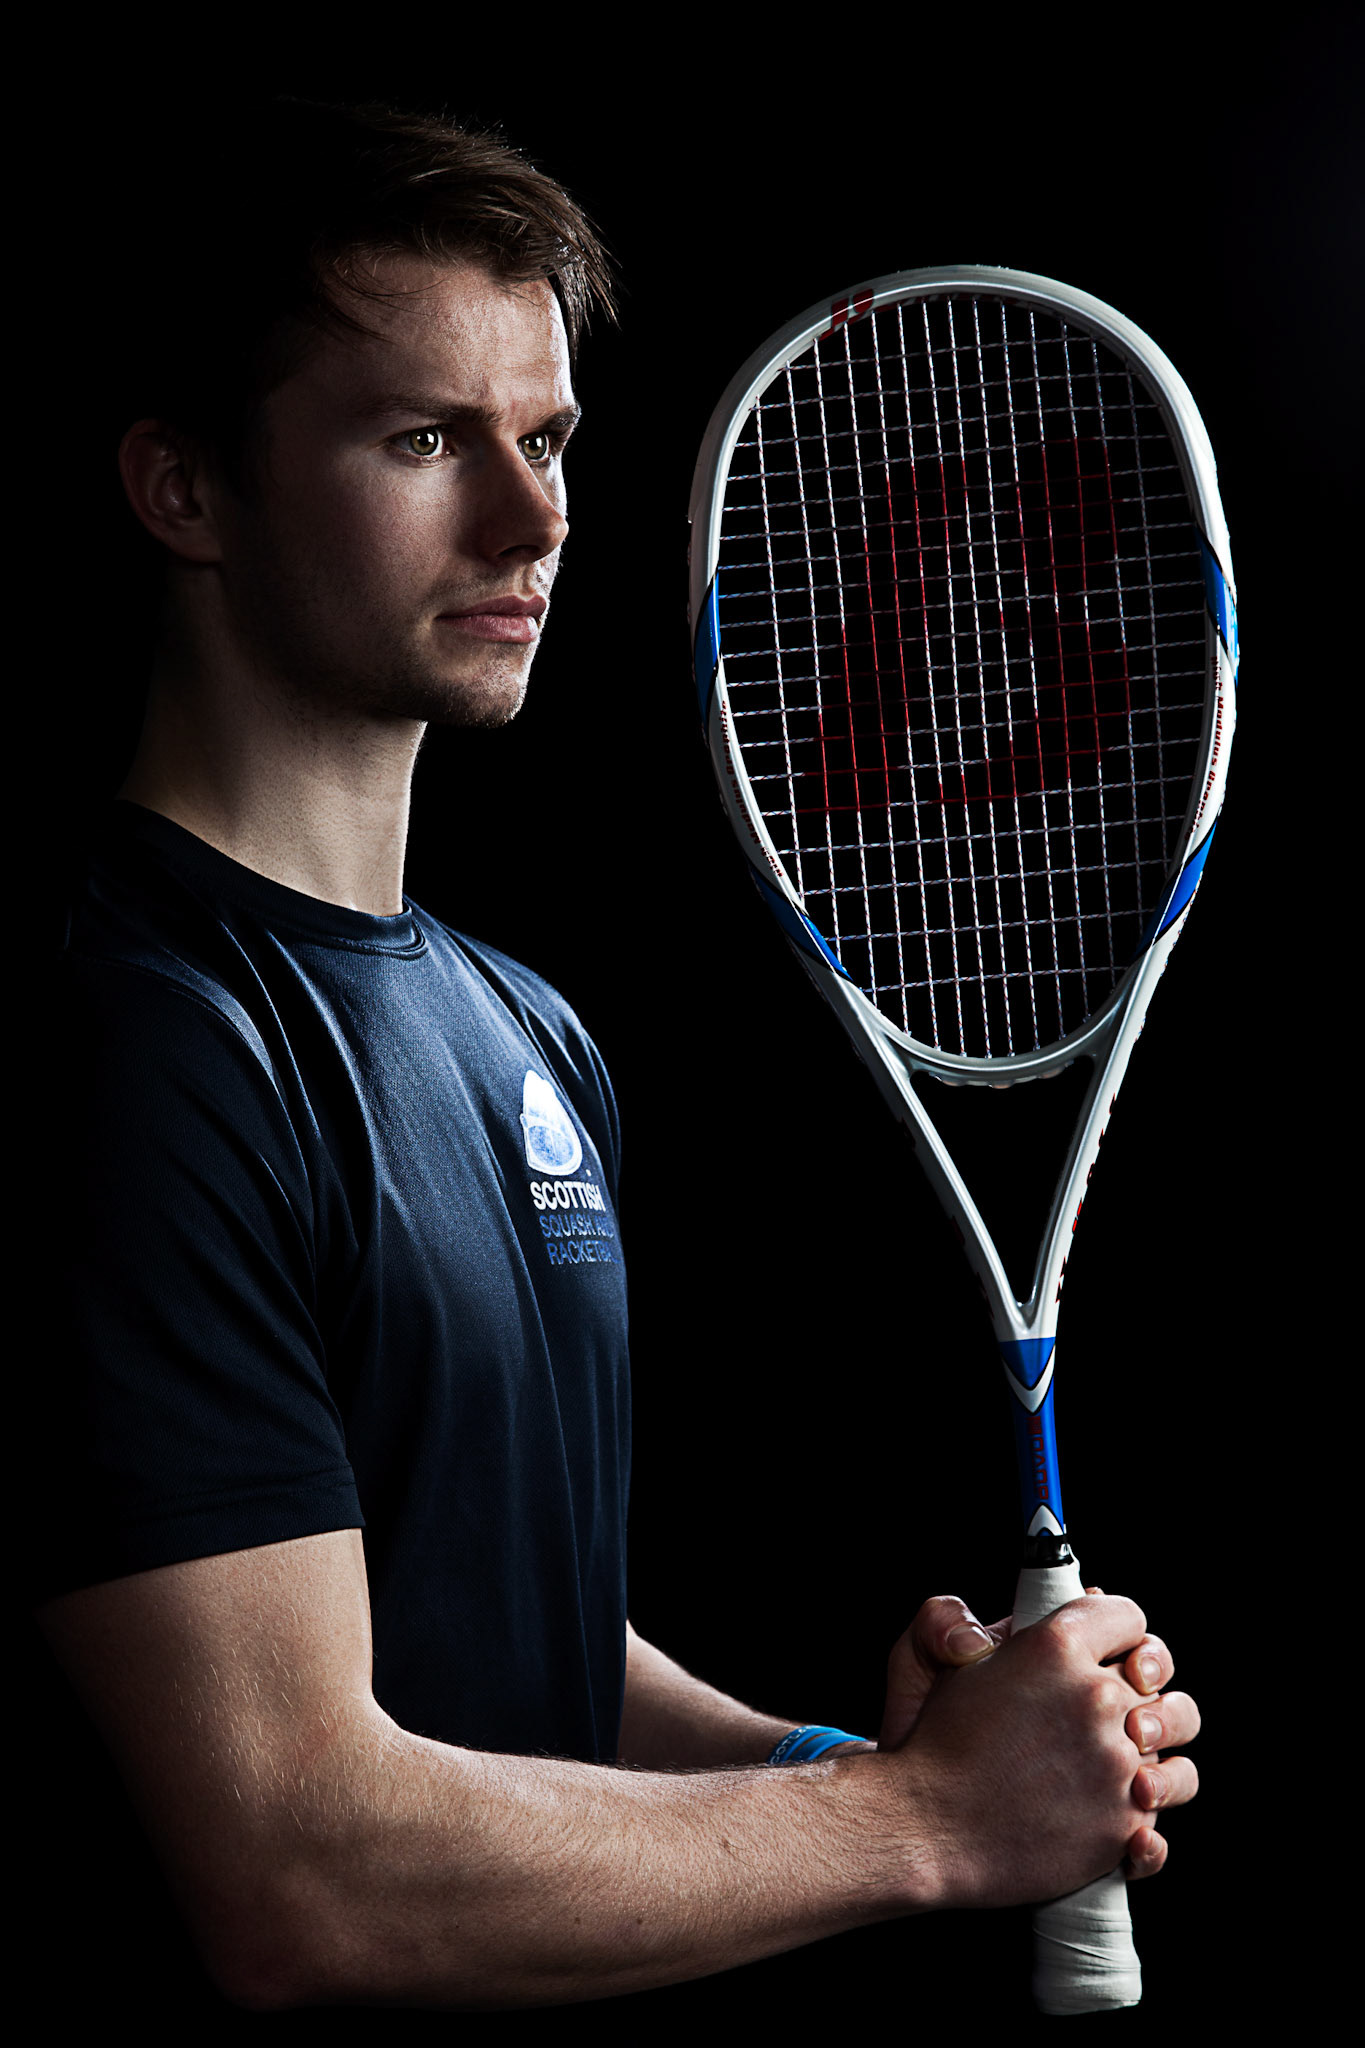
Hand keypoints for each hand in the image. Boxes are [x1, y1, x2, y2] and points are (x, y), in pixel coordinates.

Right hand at [879, 1591, 1198, 1911]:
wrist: (927, 1827)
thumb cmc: (937, 1741)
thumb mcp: (953, 1656)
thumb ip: (1000, 1622)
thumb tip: (1052, 1618)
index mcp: (1056, 1646)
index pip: (1126, 1616)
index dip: (1118, 1630)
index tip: (1110, 1647)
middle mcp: (1096, 1698)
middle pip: (1157, 1677)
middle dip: (1140, 1685)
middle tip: (1115, 1704)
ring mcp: (1117, 1763)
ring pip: (1171, 1740)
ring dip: (1156, 1743)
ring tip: (1127, 1756)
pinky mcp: (1123, 1822)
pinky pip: (1163, 1806)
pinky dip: (1152, 1808)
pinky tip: (1132, 1805)